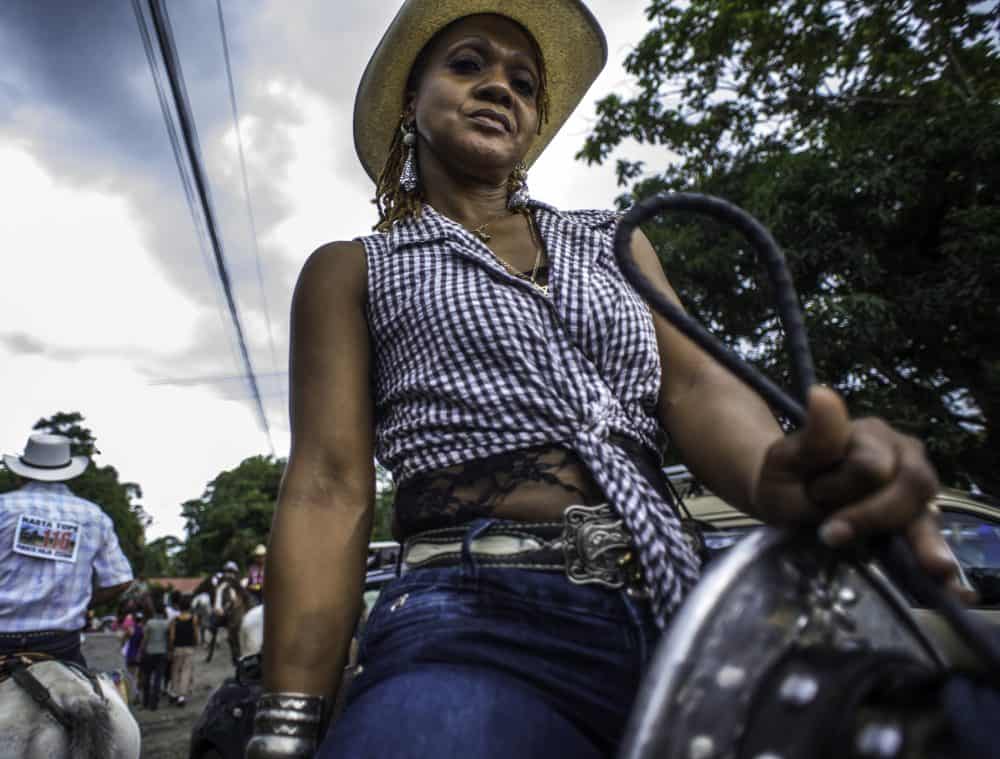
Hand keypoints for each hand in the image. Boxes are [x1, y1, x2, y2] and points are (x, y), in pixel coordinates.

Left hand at [753, 386, 968, 598]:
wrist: (786, 501)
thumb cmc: (785, 477)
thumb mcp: (785, 458)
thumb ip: (813, 437)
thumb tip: (821, 394)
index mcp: (868, 433)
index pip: (871, 466)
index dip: (842, 488)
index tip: (814, 499)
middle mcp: (901, 452)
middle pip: (911, 485)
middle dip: (872, 515)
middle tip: (830, 533)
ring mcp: (913, 484)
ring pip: (926, 511)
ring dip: (917, 541)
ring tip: (931, 569)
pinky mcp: (917, 516)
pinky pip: (931, 536)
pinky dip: (937, 556)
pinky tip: (950, 584)